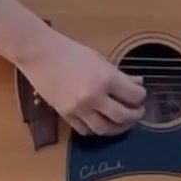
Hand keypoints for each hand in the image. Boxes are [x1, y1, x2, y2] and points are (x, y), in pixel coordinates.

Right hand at [0, 0, 146, 135]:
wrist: (39, 53)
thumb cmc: (68, 50)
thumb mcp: (98, 58)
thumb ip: (118, 74)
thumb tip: (136, 84)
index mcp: (105, 78)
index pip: (134, 95)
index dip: (141, 96)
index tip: (139, 94)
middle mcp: (94, 96)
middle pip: (124, 116)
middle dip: (135, 116)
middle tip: (137, 112)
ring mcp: (79, 108)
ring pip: (105, 129)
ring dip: (118, 128)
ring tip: (121, 122)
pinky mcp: (65, 114)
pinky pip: (85, 130)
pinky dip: (95, 129)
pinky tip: (99, 122)